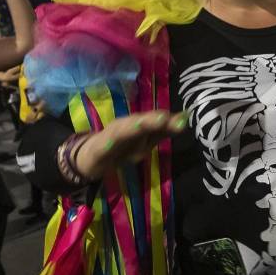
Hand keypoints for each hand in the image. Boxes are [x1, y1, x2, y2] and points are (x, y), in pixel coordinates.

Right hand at [71, 111, 188, 179]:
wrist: (90, 156)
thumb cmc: (123, 146)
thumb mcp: (146, 140)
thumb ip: (164, 130)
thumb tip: (185, 118)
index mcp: (139, 125)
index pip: (155, 121)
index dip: (168, 121)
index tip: (183, 119)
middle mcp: (125, 126)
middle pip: (139, 122)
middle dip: (151, 120)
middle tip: (164, 118)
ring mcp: (110, 137)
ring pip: (121, 131)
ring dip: (131, 127)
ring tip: (142, 124)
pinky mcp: (97, 149)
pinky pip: (102, 147)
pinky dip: (106, 144)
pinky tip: (109, 143)